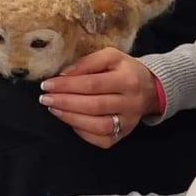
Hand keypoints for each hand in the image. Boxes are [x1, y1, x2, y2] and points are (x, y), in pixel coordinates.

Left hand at [39, 48, 158, 147]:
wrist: (150, 89)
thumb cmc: (125, 70)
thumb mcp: (111, 56)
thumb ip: (88, 62)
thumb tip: (64, 75)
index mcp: (128, 79)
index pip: (92, 84)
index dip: (67, 85)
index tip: (47, 84)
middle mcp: (130, 103)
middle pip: (94, 106)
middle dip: (65, 102)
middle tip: (45, 98)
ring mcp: (128, 122)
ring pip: (97, 126)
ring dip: (70, 118)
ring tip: (53, 109)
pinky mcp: (123, 136)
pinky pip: (101, 139)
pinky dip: (82, 132)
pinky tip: (70, 121)